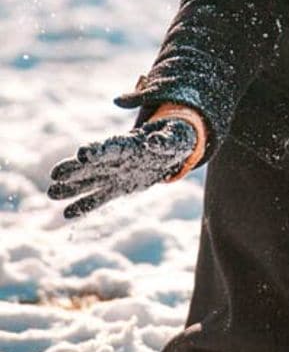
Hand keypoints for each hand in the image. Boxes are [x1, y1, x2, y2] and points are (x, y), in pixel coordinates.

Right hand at [47, 118, 197, 219]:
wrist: (174, 150)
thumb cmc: (173, 139)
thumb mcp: (173, 138)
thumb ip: (164, 141)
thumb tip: (153, 142)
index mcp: (130, 144)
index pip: (110, 147)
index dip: (97, 150)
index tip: (81, 154)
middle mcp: (118, 159)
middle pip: (93, 164)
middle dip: (75, 169)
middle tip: (54, 175)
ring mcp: (116, 174)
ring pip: (91, 181)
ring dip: (72, 187)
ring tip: (52, 193)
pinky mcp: (119, 188)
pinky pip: (101, 198)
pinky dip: (85, 205)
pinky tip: (67, 213)